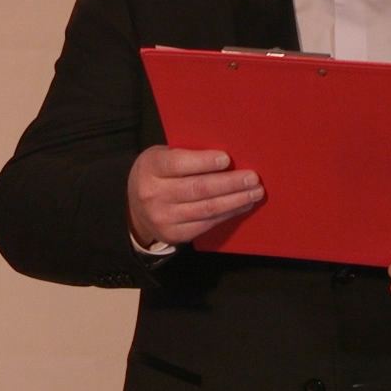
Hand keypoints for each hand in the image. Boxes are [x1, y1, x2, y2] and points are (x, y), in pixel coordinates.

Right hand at [126, 146, 262, 247]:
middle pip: (198, 188)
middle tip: (252, 178)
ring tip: (254, 193)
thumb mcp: (161, 157)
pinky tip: (241, 205)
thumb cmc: (157, 174)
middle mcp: (154, 194)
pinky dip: (227, 214)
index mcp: (151, 168)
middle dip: (230, 183)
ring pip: (206, 209)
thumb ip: (186, 155)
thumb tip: (226, 157)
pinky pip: (207, 224)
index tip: (226, 159)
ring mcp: (163, 218)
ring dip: (235, 201)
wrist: (136, 208)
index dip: (204, 162)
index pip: (179, 164)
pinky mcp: (175, 234)